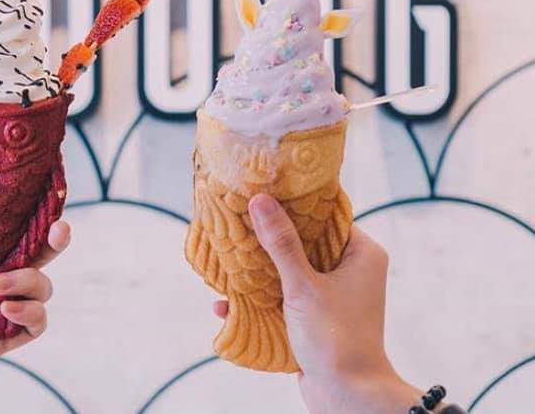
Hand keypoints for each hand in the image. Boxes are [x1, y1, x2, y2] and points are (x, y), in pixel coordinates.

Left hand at [0, 159, 70, 412]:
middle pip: (41, 250)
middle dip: (57, 237)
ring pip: (43, 284)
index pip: (12, 224)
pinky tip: (5, 309)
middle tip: (57, 229)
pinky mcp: (3, 336)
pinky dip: (30, 311)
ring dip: (29, 280)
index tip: (49, 188)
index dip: (34, 208)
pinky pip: (38, 321)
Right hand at [213, 194, 421, 413]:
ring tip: (226, 262)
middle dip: (268, 238)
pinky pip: (285, 296)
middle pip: (304, 241)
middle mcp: (351, 269)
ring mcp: (333, 294)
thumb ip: (281, 244)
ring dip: (259, 270)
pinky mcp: (316, 316)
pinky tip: (226, 303)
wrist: (346, 398)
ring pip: (290, 269)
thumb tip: (260, 200)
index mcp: (361, 253)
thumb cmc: (336, 338)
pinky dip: (260, 298)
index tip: (262, 193)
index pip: (325, 216)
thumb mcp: (303, 286)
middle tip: (236, 222)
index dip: (294, 205)